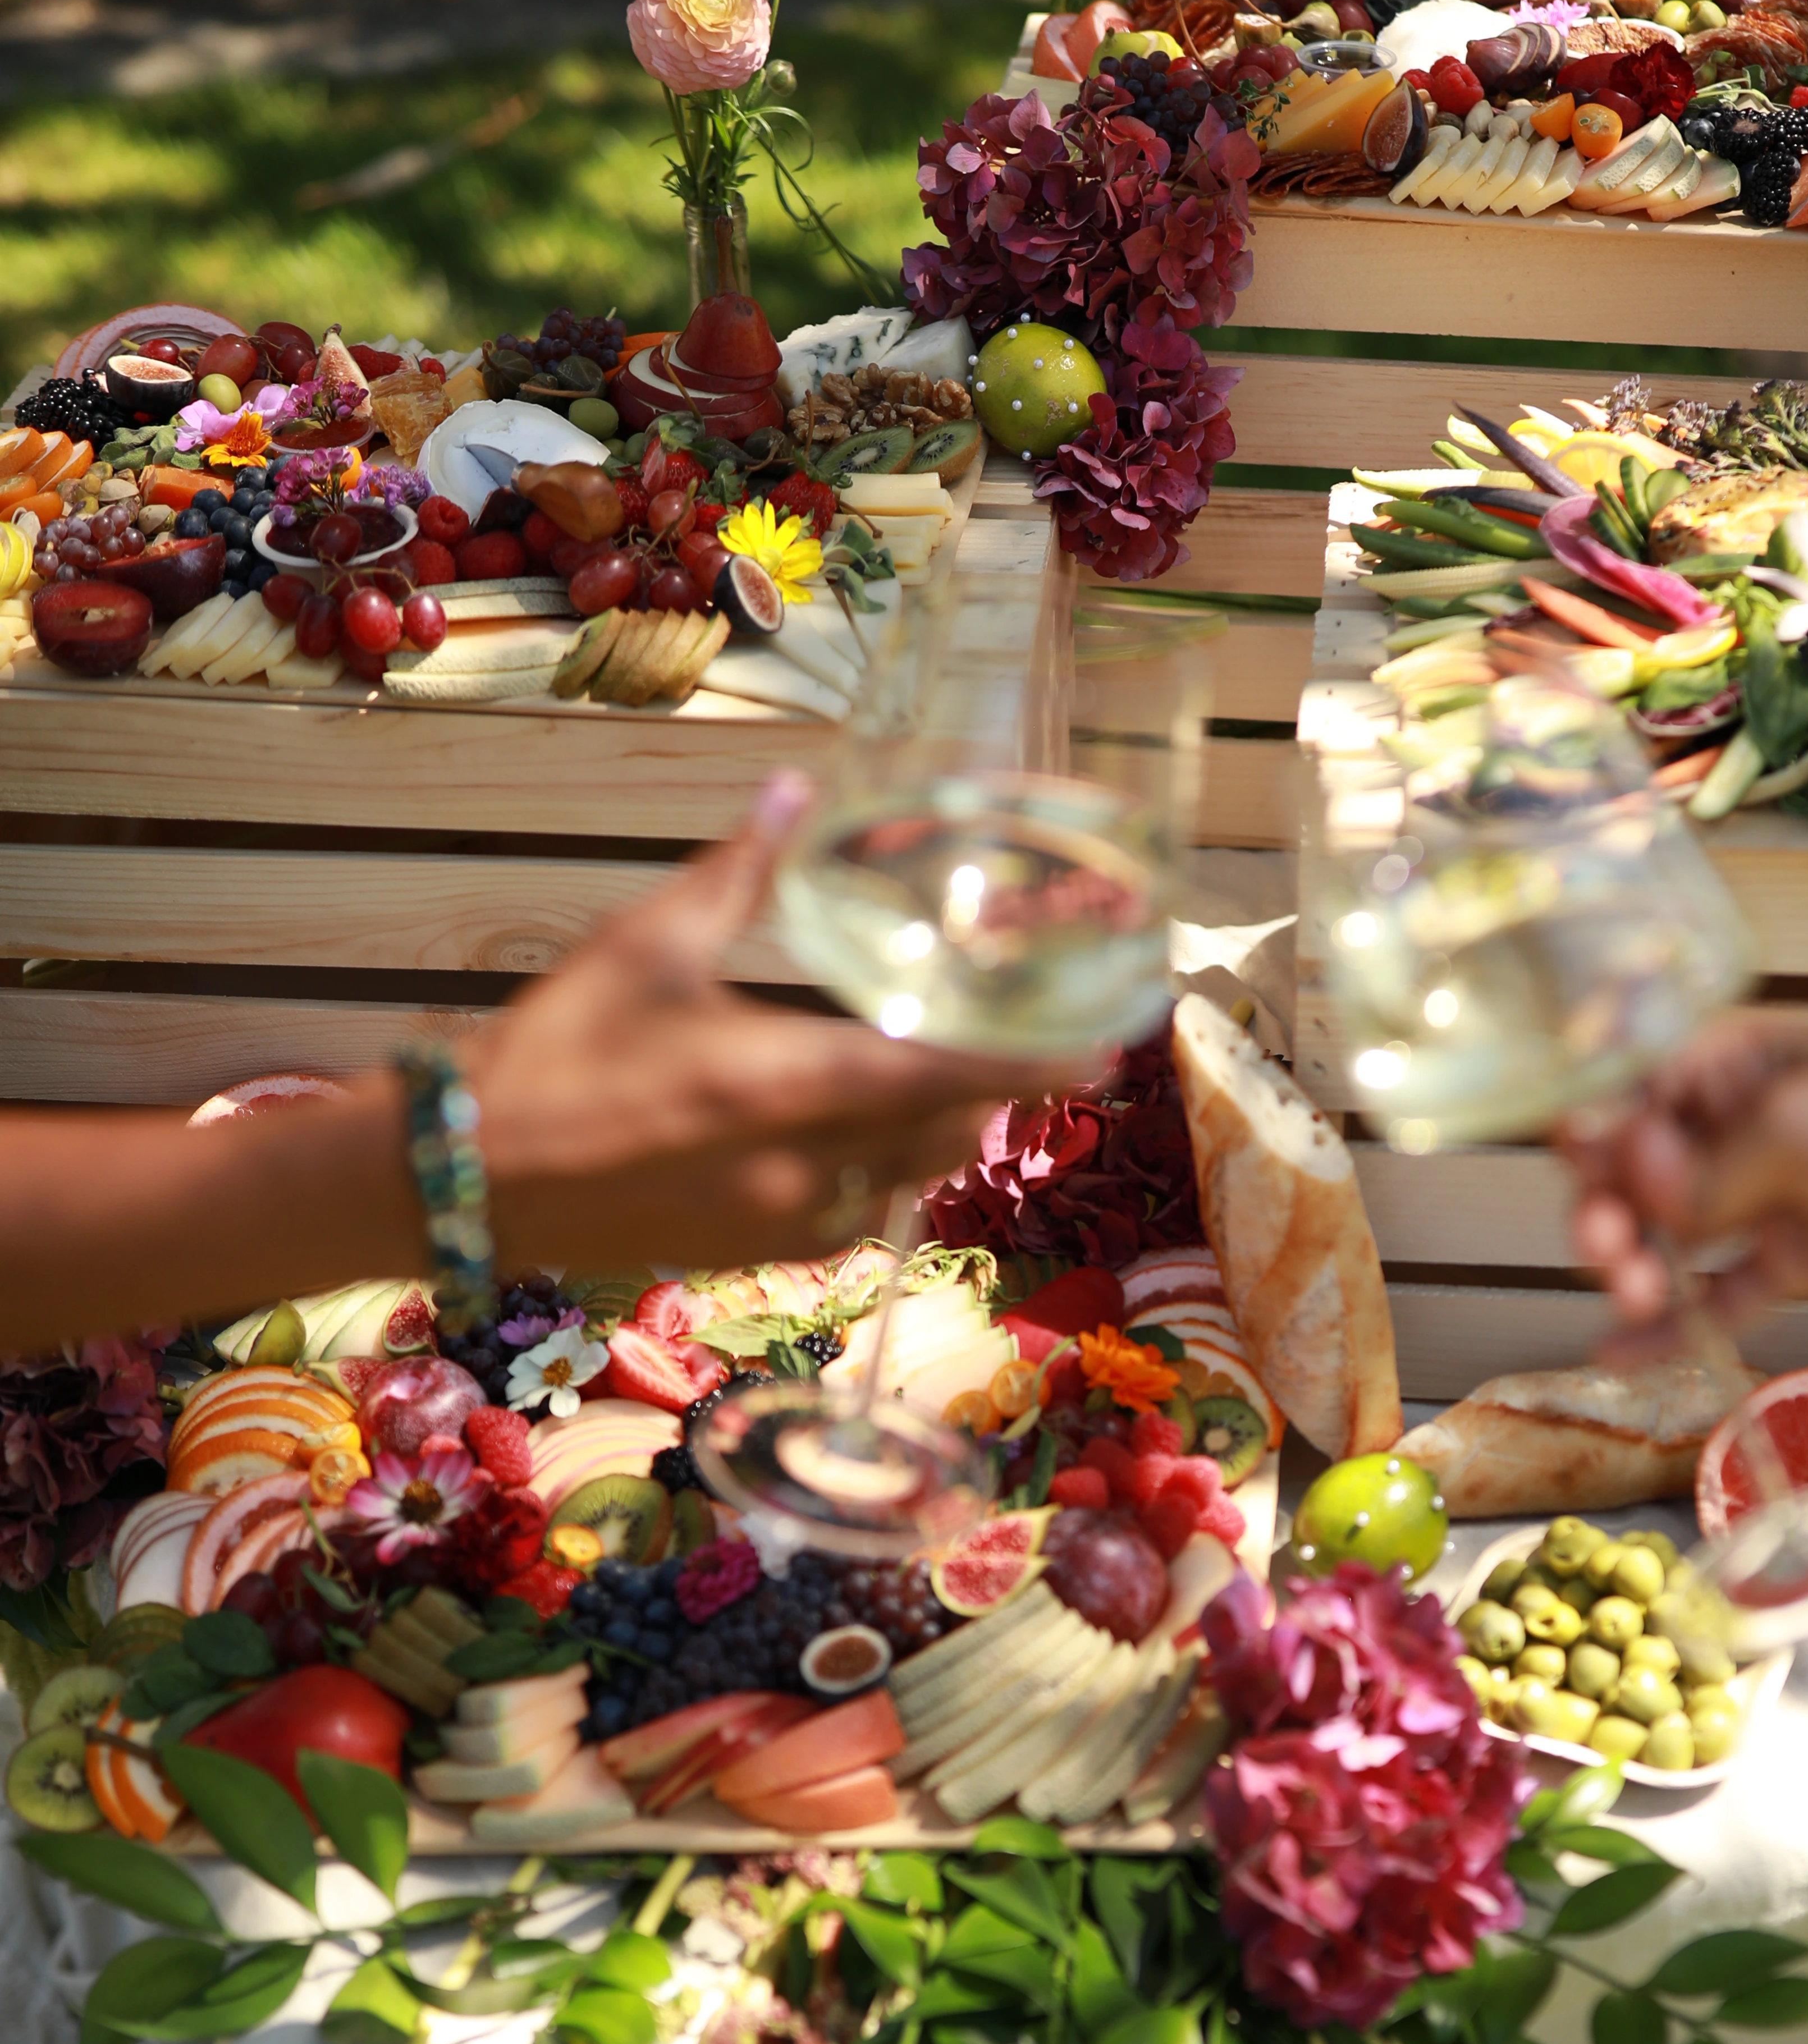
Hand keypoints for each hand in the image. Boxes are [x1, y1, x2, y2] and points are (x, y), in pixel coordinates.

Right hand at [470, 789, 1058, 1274]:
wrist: (468, 1176)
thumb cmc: (554, 1051)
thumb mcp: (644, 945)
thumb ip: (736, 873)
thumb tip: (793, 792)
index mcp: (781, 1082)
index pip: (943, 1072)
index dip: (1032, 1062)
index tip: (1102, 1048)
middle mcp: (799, 1164)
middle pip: (940, 1131)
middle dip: (989, 1091)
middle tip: (1029, 1047)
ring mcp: (780, 1219)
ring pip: (904, 1178)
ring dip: (937, 1131)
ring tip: (949, 1079)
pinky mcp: (753, 1251)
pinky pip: (854, 1215)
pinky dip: (880, 1173)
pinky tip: (863, 1136)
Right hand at [1561, 1028, 1807, 1338]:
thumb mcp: (1795, 1126)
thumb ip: (1703, 1165)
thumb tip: (1630, 1186)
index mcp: (1738, 1059)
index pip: (1635, 1087)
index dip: (1601, 1128)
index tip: (1589, 1161)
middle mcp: (1741, 1123)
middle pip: (1639, 1167)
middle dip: (1608, 1204)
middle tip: (1607, 1245)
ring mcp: (1765, 1195)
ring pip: (1668, 1233)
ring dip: (1633, 1265)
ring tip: (1634, 1296)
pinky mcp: (1791, 1261)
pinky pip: (1714, 1292)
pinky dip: (1667, 1323)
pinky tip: (1616, 1351)